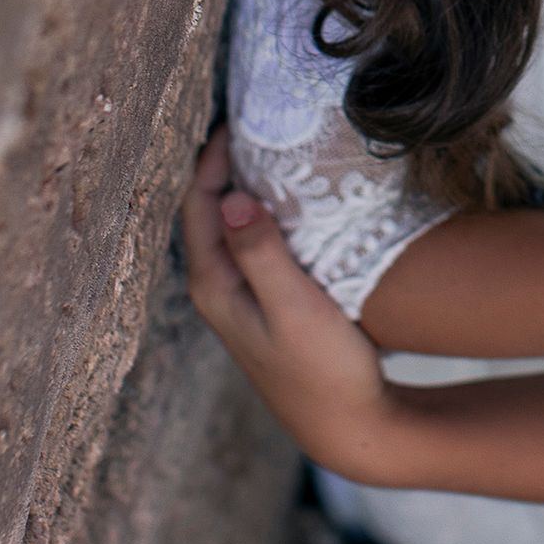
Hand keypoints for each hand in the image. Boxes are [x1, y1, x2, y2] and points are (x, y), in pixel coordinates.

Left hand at [183, 129, 405, 478]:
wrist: (347, 425)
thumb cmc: (321, 369)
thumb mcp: (294, 307)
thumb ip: (262, 253)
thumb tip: (231, 197)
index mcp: (213, 285)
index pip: (197, 204)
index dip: (212, 159)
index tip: (239, 119)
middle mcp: (216, 289)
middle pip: (206, 211)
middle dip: (223, 165)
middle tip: (256, 121)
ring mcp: (238, 298)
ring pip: (229, 226)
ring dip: (244, 186)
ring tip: (272, 146)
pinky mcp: (263, 303)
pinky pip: (251, 242)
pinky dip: (264, 212)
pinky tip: (292, 199)